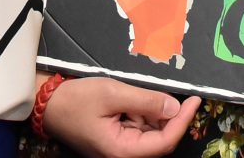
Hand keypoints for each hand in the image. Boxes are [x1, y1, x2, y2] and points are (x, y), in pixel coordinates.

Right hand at [43, 76, 200, 157]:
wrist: (48, 105)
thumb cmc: (76, 100)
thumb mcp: (113, 93)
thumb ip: (146, 101)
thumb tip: (175, 107)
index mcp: (122, 151)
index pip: (164, 142)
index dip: (183, 122)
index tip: (195, 100)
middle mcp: (123, 155)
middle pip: (160, 140)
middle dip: (171, 117)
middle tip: (179, 94)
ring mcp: (120, 148)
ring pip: (151, 134)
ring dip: (155, 114)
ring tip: (145, 93)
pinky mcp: (117, 139)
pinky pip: (139, 129)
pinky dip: (144, 114)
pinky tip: (138, 99)